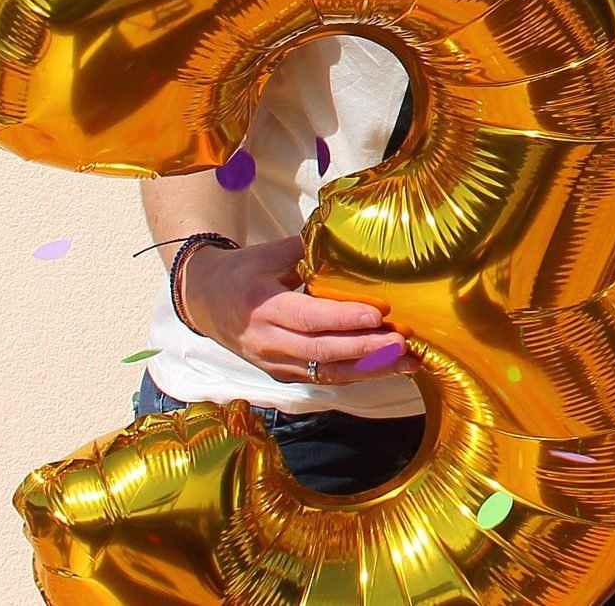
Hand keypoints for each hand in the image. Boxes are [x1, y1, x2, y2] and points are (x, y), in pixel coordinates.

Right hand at [179, 236, 409, 385]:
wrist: (205, 302)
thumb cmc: (245, 272)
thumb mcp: (270, 255)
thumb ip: (309, 250)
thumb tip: (353, 237)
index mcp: (262, 307)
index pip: (308, 317)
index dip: (344, 318)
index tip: (379, 314)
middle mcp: (267, 341)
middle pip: (321, 351)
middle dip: (366, 349)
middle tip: (403, 342)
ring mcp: (274, 363)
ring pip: (326, 372)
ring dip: (370, 369)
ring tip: (408, 360)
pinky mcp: (283, 375)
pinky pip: (323, 378)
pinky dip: (357, 374)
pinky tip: (388, 367)